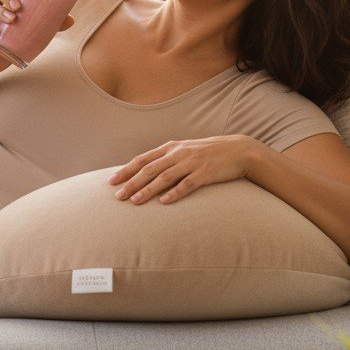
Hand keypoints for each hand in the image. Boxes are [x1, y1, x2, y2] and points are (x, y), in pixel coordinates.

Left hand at [107, 135, 259, 203]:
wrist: (239, 150)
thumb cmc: (207, 153)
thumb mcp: (184, 151)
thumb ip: (166, 159)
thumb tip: (144, 172)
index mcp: (170, 148)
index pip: (142, 159)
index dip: (126, 170)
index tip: (111, 182)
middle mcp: (178, 153)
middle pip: (149, 169)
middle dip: (132, 183)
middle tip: (118, 196)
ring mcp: (192, 162)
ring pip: (165, 177)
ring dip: (148, 190)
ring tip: (135, 201)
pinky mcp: (205, 173)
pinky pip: (187, 184)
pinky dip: (175, 193)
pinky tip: (164, 202)